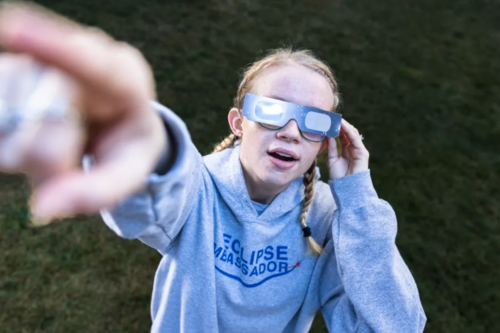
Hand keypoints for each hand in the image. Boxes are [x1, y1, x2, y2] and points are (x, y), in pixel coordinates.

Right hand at [0, 3, 165, 223]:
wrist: (116, 122)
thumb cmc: (124, 144)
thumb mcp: (129, 170)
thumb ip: (98, 191)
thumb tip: (45, 206)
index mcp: (126, 78)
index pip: (94, 63)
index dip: (54, 47)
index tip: (14, 30)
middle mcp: (82, 58)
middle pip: (42, 107)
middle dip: (48, 158)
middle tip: (66, 168)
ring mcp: (42, 58)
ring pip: (6, 111)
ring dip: (23, 151)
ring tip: (56, 145)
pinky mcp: (11, 71)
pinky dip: (6, 140)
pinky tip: (30, 132)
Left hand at [326, 119, 368, 179]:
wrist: (347, 188)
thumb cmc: (339, 177)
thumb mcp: (332, 161)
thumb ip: (331, 149)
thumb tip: (329, 137)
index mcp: (346, 150)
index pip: (342, 136)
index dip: (336, 128)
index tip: (328, 121)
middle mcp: (353, 148)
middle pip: (347, 133)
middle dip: (340, 125)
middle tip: (332, 117)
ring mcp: (358, 150)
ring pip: (352, 134)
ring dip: (344, 125)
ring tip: (336, 118)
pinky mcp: (362, 152)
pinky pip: (355, 139)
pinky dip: (349, 131)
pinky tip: (342, 125)